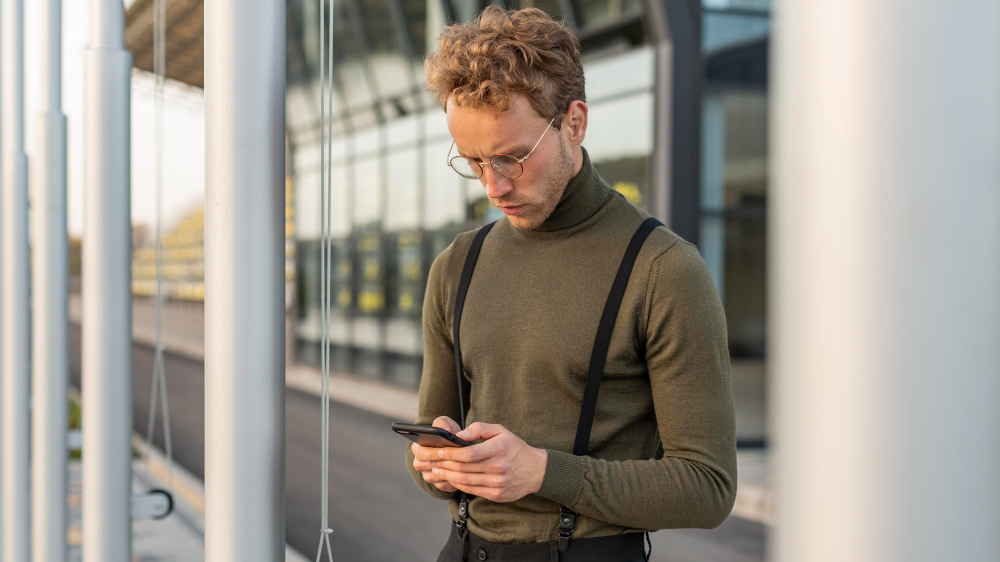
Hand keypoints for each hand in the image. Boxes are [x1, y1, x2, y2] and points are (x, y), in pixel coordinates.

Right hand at [410, 416, 461, 492]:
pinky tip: (462, 473)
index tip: (445, 449)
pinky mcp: (437, 484)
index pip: (421, 452)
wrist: (455, 446)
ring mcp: (427, 475)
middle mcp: (419, 462)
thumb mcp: (446, 424)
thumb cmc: (449, 433)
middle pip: (427, 466)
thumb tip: (445, 431)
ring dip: (448, 471)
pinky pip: (443, 485)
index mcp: (417, 447)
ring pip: (435, 477)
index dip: (433, 452)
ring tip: (461, 466)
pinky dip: (452, 480)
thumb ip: (443, 423)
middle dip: (442, 462)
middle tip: (456, 458)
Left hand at [429, 422, 547, 502]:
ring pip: (465, 481)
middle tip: (430, 461)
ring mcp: (498, 483)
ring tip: (436, 471)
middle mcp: (498, 468)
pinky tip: (450, 479)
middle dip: (443, 465)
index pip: (468, 454)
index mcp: (498, 449)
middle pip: (463, 468)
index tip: (437, 451)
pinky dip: (458, 485)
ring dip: (447, 476)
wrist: (537, 470)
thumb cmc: (515, 448)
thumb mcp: (501, 431)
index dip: (450, 454)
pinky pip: (472, 490)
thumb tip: (459, 435)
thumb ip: (479, 428)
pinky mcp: (497, 495)